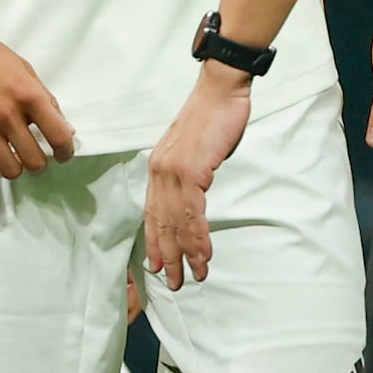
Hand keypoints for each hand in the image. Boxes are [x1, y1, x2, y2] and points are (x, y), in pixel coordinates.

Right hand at [0, 6, 75, 182]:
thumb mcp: (22, 67)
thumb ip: (44, 97)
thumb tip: (64, 126)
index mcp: (28, 93)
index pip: (59, 136)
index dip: (65, 151)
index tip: (62, 154)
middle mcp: (7, 113)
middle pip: (35, 160)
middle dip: (38, 162)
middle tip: (32, 155)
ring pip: (10, 170)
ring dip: (14, 168)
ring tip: (10, 158)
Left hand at [142, 62, 252, 286]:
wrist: (220, 90)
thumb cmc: (212, 118)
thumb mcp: (194, 150)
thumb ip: (189, 173)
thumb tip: (194, 195)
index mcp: (158, 167)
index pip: (152, 212)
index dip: (154, 240)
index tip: (155, 264)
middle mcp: (160, 171)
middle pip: (160, 222)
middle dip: (167, 256)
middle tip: (172, 282)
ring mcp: (173, 172)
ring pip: (176, 222)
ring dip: (185, 253)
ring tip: (193, 276)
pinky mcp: (191, 171)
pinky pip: (193, 212)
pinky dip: (198, 236)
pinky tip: (203, 254)